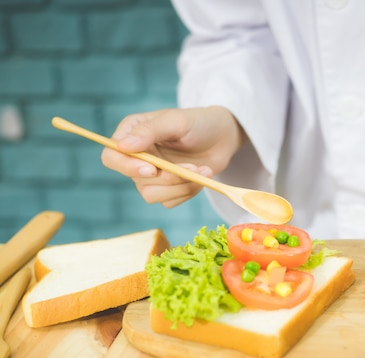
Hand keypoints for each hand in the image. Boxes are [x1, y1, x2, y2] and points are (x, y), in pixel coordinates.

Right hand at [102, 106, 245, 207]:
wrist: (224, 136)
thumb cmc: (199, 123)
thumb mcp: (176, 121)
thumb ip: (149, 131)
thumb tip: (122, 146)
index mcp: (132, 134)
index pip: (112, 157)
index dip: (127, 167)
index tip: (152, 169)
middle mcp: (138, 157)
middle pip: (136, 180)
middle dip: (168, 177)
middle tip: (193, 167)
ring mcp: (152, 175)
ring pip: (152, 196)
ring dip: (181, 186)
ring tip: (203, 170)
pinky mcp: (168, 188)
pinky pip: (170, 202)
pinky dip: (188, 192)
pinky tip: (202, 176)